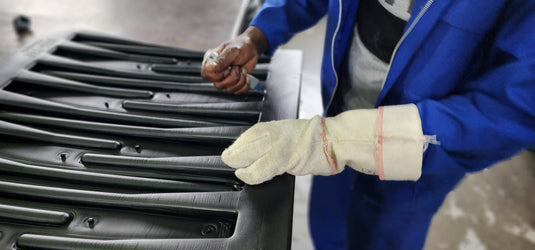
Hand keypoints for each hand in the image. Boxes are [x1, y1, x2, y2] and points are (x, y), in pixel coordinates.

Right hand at [201, 26, 267, 93]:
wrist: (252, 49)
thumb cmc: (241, 46)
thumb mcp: (231, 51)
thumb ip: (220, 60)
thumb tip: (208, 68)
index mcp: (211, 61)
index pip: (206, 75)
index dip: (217, 75)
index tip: (226, 68)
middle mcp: (216, 71)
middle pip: (218, 85)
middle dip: (232, 77)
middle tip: (237, 67)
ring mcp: (225, 78)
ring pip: (228, 89)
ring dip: (240, 80)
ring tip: (242, 69)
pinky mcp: (233, 83)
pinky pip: (237, 91)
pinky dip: (245, 85)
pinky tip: (246, 76)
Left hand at [222, 105, 426, 184]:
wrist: (336, 139)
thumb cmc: (315, 140)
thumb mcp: (290, 135)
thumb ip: (274, 142)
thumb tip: (257, 152)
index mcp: (274, 126)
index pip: (249, 135)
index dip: (237, 146)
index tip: (231, 153)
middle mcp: (273, 132)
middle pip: (245, 144)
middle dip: (233, 154)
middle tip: (228, 160)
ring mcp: (278, 144)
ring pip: (249, 155)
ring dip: (240, 163)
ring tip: (236, 168)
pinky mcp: (284, 157)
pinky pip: (262, 168)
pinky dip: (251, 173)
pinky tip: (245, 175)